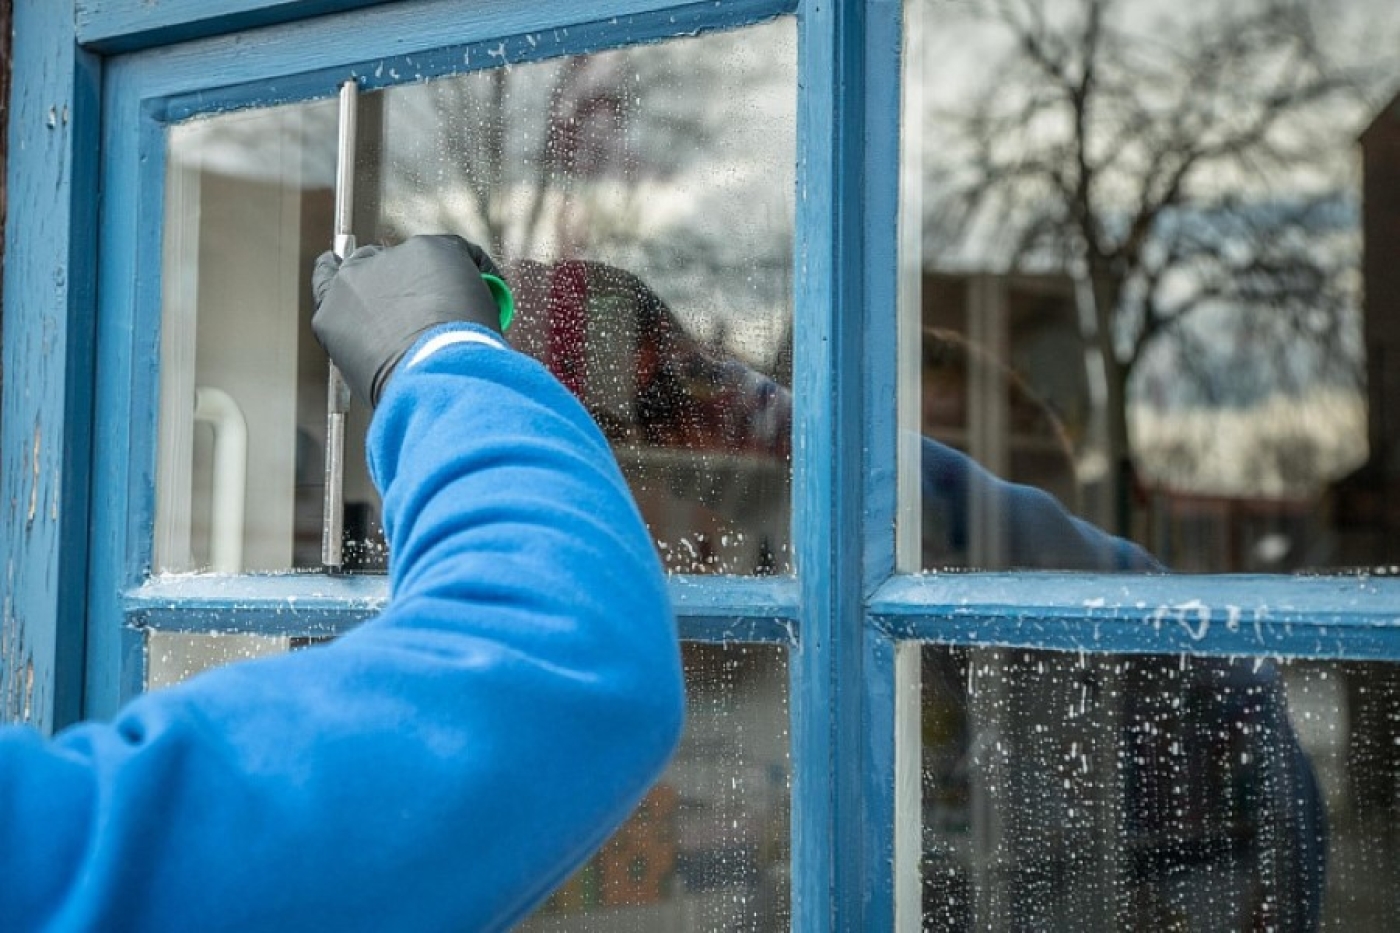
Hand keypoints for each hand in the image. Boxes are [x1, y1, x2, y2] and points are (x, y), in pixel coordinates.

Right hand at [312, 235, 504, 405]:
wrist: (433, 377)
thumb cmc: (406, 391)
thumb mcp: (367, 372)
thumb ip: (369, 342)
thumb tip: (396, 340)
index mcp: (332, 311)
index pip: (328, 276)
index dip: (351, 275)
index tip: (367, 275)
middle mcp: (354, 278)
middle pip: (375, 261)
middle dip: (401, 276)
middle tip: (431, 299)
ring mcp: (392, 260)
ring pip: (421, 260)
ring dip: (440, 280)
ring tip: (465, 313)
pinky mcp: (430, 250)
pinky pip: (461, 254)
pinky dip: (479, 271)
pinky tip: (491, 293)